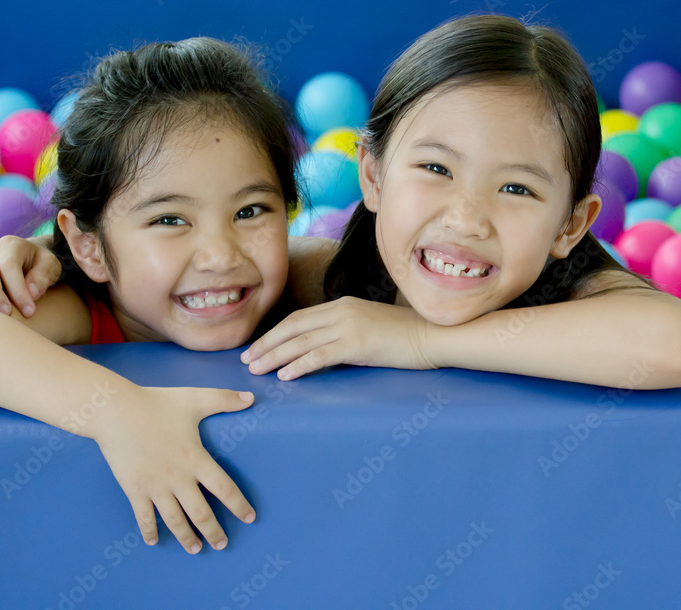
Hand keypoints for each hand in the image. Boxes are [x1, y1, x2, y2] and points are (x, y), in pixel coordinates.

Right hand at [95, 386, 257, 553]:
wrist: (116, 411)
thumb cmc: (156, 403)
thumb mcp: (194, 398)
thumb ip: (224, 399)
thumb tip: (252, 397)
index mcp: (196, 459)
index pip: (224, 489)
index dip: (238, 505)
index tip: (249, 518)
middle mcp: (178, 478)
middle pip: (201, 513)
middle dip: (214, 532)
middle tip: (222, 545)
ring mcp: (155, 487)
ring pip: (175, 520)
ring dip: (187, 538)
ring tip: (196, 550)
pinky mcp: (134, 489)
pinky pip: (143, 517)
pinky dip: (149, 531)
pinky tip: (154, 541)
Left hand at [240, 296, 437, 379]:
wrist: (435, 334)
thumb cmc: (405, 335)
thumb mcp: (368, 326)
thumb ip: (344, 332)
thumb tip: (322, 348)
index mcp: (342, 305)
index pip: (298, 318)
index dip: (274, 333)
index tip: (256, 347)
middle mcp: (341, 311)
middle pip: (292, 327)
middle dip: (266, 344)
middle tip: (245, 360)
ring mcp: (349, 326)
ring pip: (301, 341)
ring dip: (274, 356)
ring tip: (256, 370)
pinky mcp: (358, 344)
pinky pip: (320, 355)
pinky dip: (299, 365)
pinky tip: (285, 375)